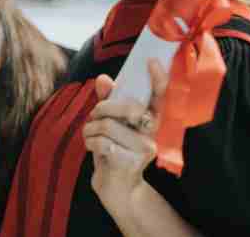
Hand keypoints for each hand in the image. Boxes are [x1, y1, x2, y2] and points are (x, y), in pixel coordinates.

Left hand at [82, 59, 168, 206]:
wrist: (116, 187)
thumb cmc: (113, 149)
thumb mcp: (110, 124)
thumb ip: (108, 101)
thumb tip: (103, 79)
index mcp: (149, 120)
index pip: (159, 97)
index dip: (158, 79)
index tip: (151, 61)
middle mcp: (151, 133)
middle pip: (127, 107)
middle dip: (102, 108)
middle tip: (94, 117)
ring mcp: (143, 149)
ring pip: (108, 125)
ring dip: (90, 129)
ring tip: (91, 135)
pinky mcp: (130, 162)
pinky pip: (101, 142)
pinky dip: (89, 142)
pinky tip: (93, 148)